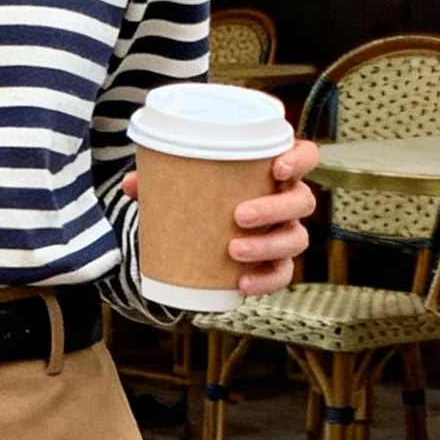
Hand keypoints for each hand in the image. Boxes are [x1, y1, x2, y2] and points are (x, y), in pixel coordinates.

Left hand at [123, 136, 319, 297]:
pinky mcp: (276, 264)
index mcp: (276, 169)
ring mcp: (286, 233)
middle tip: (239, 215)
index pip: (308, 156)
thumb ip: (160, 178)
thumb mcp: (184, 181)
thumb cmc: (204, 193)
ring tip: (233, 248)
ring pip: (296, 239)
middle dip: (274, 208)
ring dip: (267, 244)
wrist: (204, 231)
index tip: (278, 167)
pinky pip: (282, 274)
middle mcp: (288, 201)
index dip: (300, 159)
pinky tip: (240, 283)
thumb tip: (131, 185)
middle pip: (302, 201)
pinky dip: (264, 281)